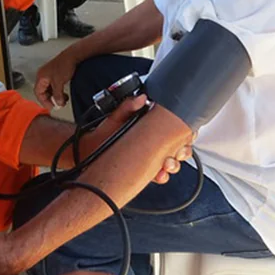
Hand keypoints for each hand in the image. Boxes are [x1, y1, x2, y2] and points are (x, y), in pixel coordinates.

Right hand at [34, 50, 79, 107]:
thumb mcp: (59, 83)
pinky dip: (58, 91)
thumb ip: (57, 95)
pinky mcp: (55, 74)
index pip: (38, 92)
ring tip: (62, 99)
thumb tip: (58, 103)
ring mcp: (49, 74)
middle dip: (50, 99)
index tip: (51, 106)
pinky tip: (64, 94)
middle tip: (57, 104)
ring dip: (55, 95)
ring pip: (49, 89)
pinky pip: (54, 86)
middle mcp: (43, 75)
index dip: (44, 101)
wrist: (73, 56)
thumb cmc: (64, 65)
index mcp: (41, 76)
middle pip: (43, 91)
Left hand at [78, 95, 195, 183]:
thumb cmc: (103, 132)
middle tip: (175, 152)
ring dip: (173, 164)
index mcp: (151, 126)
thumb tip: (141, 98)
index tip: (185, 135)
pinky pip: (160, 175)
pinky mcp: (145, 169)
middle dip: (182, 150)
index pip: (176, 128)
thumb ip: (128, 106)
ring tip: (165, 164)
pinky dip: (162, 176)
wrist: (89, 150)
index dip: (185, 132)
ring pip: (173, 162)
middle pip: (180, 146)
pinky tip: (159, 175)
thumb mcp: (115, 117)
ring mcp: (150, 156)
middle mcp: (154, 141)